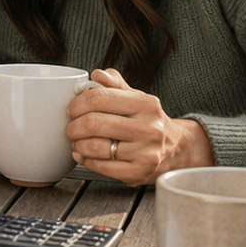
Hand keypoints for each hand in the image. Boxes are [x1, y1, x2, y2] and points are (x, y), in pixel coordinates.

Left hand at [66, 68, 214, 184]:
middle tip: (70, 128)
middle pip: (94, 123)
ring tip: (77, 141)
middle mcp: (149, 128)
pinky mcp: (139, 172)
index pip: (99, 98)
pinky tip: (84, 155)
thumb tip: (97, 74)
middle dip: (73, 126)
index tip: (71, 109)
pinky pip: (101, 166)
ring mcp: (145, 152)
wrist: (175, 149)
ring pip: (95, 147)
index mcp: (146, 104)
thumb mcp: (135, 97)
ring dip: (78, 144)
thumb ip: (114, 84)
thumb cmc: (147, 121)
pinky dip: (86, 160)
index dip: (77, 103)